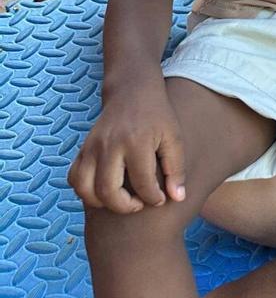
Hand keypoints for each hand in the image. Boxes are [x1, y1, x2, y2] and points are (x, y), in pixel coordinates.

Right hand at [69, 84, 185, 213]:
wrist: (132, 91)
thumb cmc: (157, 116)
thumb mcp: (174, 137)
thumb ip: (176, 168)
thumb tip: (178, 198)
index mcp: (137, 141)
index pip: (142, 183)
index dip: (153, 198)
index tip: (160, 199)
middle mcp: (110, 144)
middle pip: (108, 190)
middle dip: (124, 206)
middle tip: (139, 203)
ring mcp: (93, 146)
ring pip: (85, 188)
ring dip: (102, 203)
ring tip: (120, 199)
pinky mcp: (83, 148)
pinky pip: (74, 178)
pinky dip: (85, 191)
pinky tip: (104, 189)